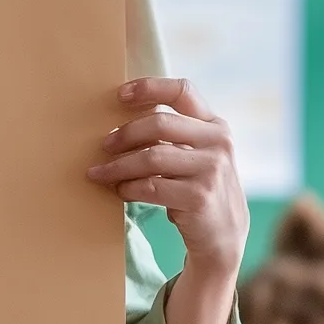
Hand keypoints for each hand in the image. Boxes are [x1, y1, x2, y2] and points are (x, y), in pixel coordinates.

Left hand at [89, 78, 246, 271]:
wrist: (224, 236)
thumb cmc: (198, 189)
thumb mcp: (195, 156)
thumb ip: (173, 136)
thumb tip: (118, 124)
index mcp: (214, 125)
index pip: (182, 91)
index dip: (149, 87)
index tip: (119, 95)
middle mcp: (218, 142)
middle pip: (160, 123)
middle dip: (125, 134)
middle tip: (103, 145)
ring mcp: (212, 169)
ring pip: (151, 158)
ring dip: (118, 166)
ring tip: (99, 173)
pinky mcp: (200, 196)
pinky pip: (152, 187)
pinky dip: (129, 188)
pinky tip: (120, 191)